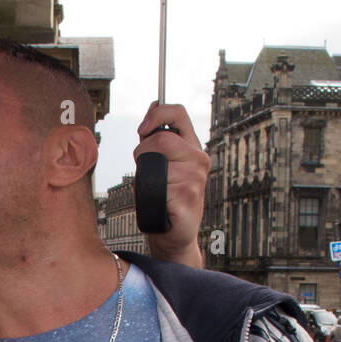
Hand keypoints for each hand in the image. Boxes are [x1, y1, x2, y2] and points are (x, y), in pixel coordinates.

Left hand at [134, 102, 208, 267]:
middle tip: (144, 172)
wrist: (174, 236)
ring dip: (145, 181)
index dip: (157, 114)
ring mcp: (195, 179)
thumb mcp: (161, 165)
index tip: (143, 129)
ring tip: (155, 194)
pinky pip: (157, 189)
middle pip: (161, 140)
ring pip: (156, 167)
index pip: (178, 114)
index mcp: (192, 148)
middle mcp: (198, 160)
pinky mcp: (188, 198)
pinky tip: (160, 207)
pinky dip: (150, 199)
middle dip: (142, 154)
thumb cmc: (165, 201)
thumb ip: (157, 138)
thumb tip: (153, 105)